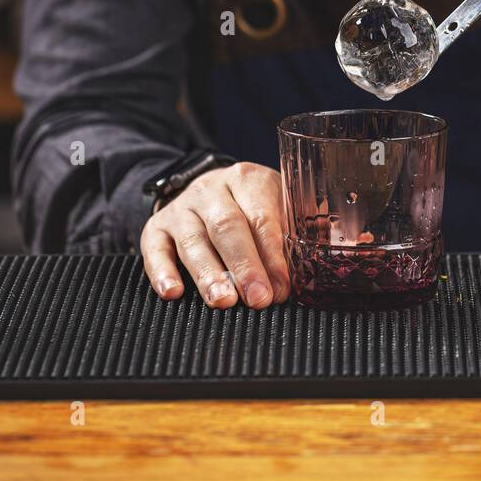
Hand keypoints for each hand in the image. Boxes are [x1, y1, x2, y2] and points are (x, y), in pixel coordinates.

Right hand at [140, 161, 290, 308]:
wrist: (208, 192)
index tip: (282, 287)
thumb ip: (299, 228)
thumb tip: (324, 252)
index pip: (261, 217)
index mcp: (247, 179)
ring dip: (208, 273)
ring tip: (223, 301)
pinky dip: (162, 272)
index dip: (272, 255)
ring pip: (193, 240)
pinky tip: (173, 293)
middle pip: (227, 227)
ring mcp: (181, 207)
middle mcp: (211, 189)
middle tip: (258, 299)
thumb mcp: (278, 206)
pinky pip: (155, 249)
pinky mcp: (156, 227)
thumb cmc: (252, 208)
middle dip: (244, 266)